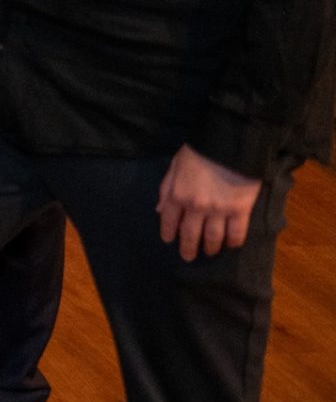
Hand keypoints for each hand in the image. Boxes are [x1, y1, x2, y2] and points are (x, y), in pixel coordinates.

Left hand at [156, 144, 263, 261]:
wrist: (230, 144)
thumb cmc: (199, 152)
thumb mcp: (175, 166)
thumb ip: (166, 188)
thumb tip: (160, 210)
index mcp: (177, 195)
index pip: (169, 221)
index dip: (168, 233)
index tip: (169, 241)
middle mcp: (196, 207)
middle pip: (190, 234)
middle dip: (188, 248)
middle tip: (188, 257)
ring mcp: (219, 211)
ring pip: (213, 238)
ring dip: (211, 247)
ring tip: (210, 252)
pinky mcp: (240, 210)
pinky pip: (236, 233)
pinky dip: (233, 242)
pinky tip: (231, 245)